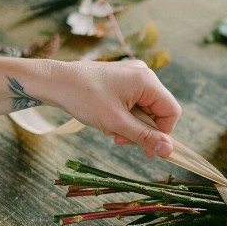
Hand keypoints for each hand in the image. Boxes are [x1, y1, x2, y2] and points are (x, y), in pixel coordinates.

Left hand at [50, 59, 180, 156]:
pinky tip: (107, 120)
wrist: (55, 81)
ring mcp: (132, 75)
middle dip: (141, 130)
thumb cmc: (84, 97)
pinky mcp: (122, 79)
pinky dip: (124, 116)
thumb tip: (169, 151)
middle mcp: (144, 74)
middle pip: (157, 111)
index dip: (162, 133)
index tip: (146, 149)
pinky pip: (133, 102)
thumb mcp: (116, 122)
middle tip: (120, 140)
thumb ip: (144, 137)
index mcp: (147, 81)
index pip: (171, 112)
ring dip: (130, 125)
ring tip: (110, 130)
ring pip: (144, 109)